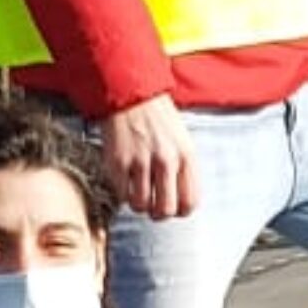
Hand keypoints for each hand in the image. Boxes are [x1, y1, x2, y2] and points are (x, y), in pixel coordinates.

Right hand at [102, 93, 199, 219]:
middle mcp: (165, 160)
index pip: (190, 202)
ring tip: (139, 192)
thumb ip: (185, 169)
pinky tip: (126, 181)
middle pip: (166, 210)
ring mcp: (140, 161)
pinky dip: (123, 193)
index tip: (174, 206)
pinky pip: (122, 195)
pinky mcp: (117, 162)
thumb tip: (182, 201)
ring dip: (140, 204)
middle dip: (159, 213)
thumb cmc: (157, 117)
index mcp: (186, 155)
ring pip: (142, 206)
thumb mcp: (182, 140)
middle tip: (154, 205)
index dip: (181, 210)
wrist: (130, 94)